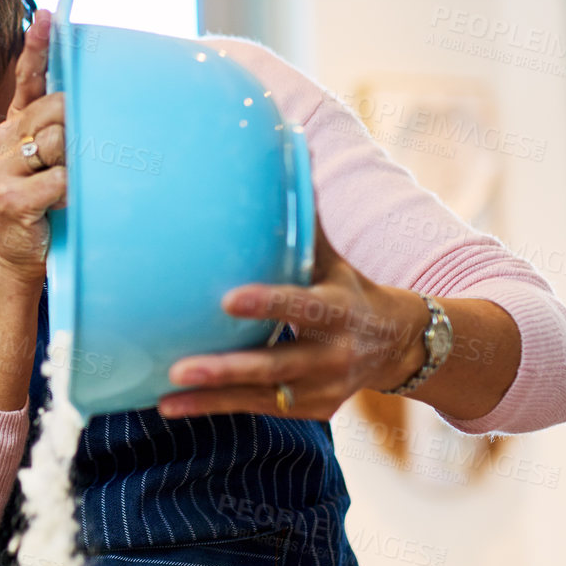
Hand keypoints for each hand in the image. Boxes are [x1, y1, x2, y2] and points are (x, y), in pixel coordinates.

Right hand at [0, 9, 63, 283]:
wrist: (16, 259)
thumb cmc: (44, 206)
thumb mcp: (52, 162)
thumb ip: (66, 132)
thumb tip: (98, 103)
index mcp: (14, 126)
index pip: (26, 79)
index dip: (38, 47)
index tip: (49, 16)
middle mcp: (4, 140)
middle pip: (55, 108)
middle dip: (78, 125)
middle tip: (83, 154)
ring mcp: (4, 169)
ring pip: (60, 140)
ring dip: (78, 162)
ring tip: (73, 183)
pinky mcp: (13, 198)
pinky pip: (60, 178)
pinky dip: (74, 190)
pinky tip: (69, 200)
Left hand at [156, 215, 429, 420]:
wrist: (399, 345)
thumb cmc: (347, 288)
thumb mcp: (333, 259)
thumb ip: (302, 224)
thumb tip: (283, 154)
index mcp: (338, 309)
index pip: (300, 305)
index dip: (267, 304)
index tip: (227, 300)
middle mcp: (333, 354)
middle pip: (275, 365)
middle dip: (227, 368)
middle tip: (179, 367)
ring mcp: (323, 388)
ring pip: (261, 397)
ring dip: (211, 399)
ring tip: (166, 398)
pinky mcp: (312, 411)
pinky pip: (259, 410)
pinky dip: (216, 409)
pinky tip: (173, 406)